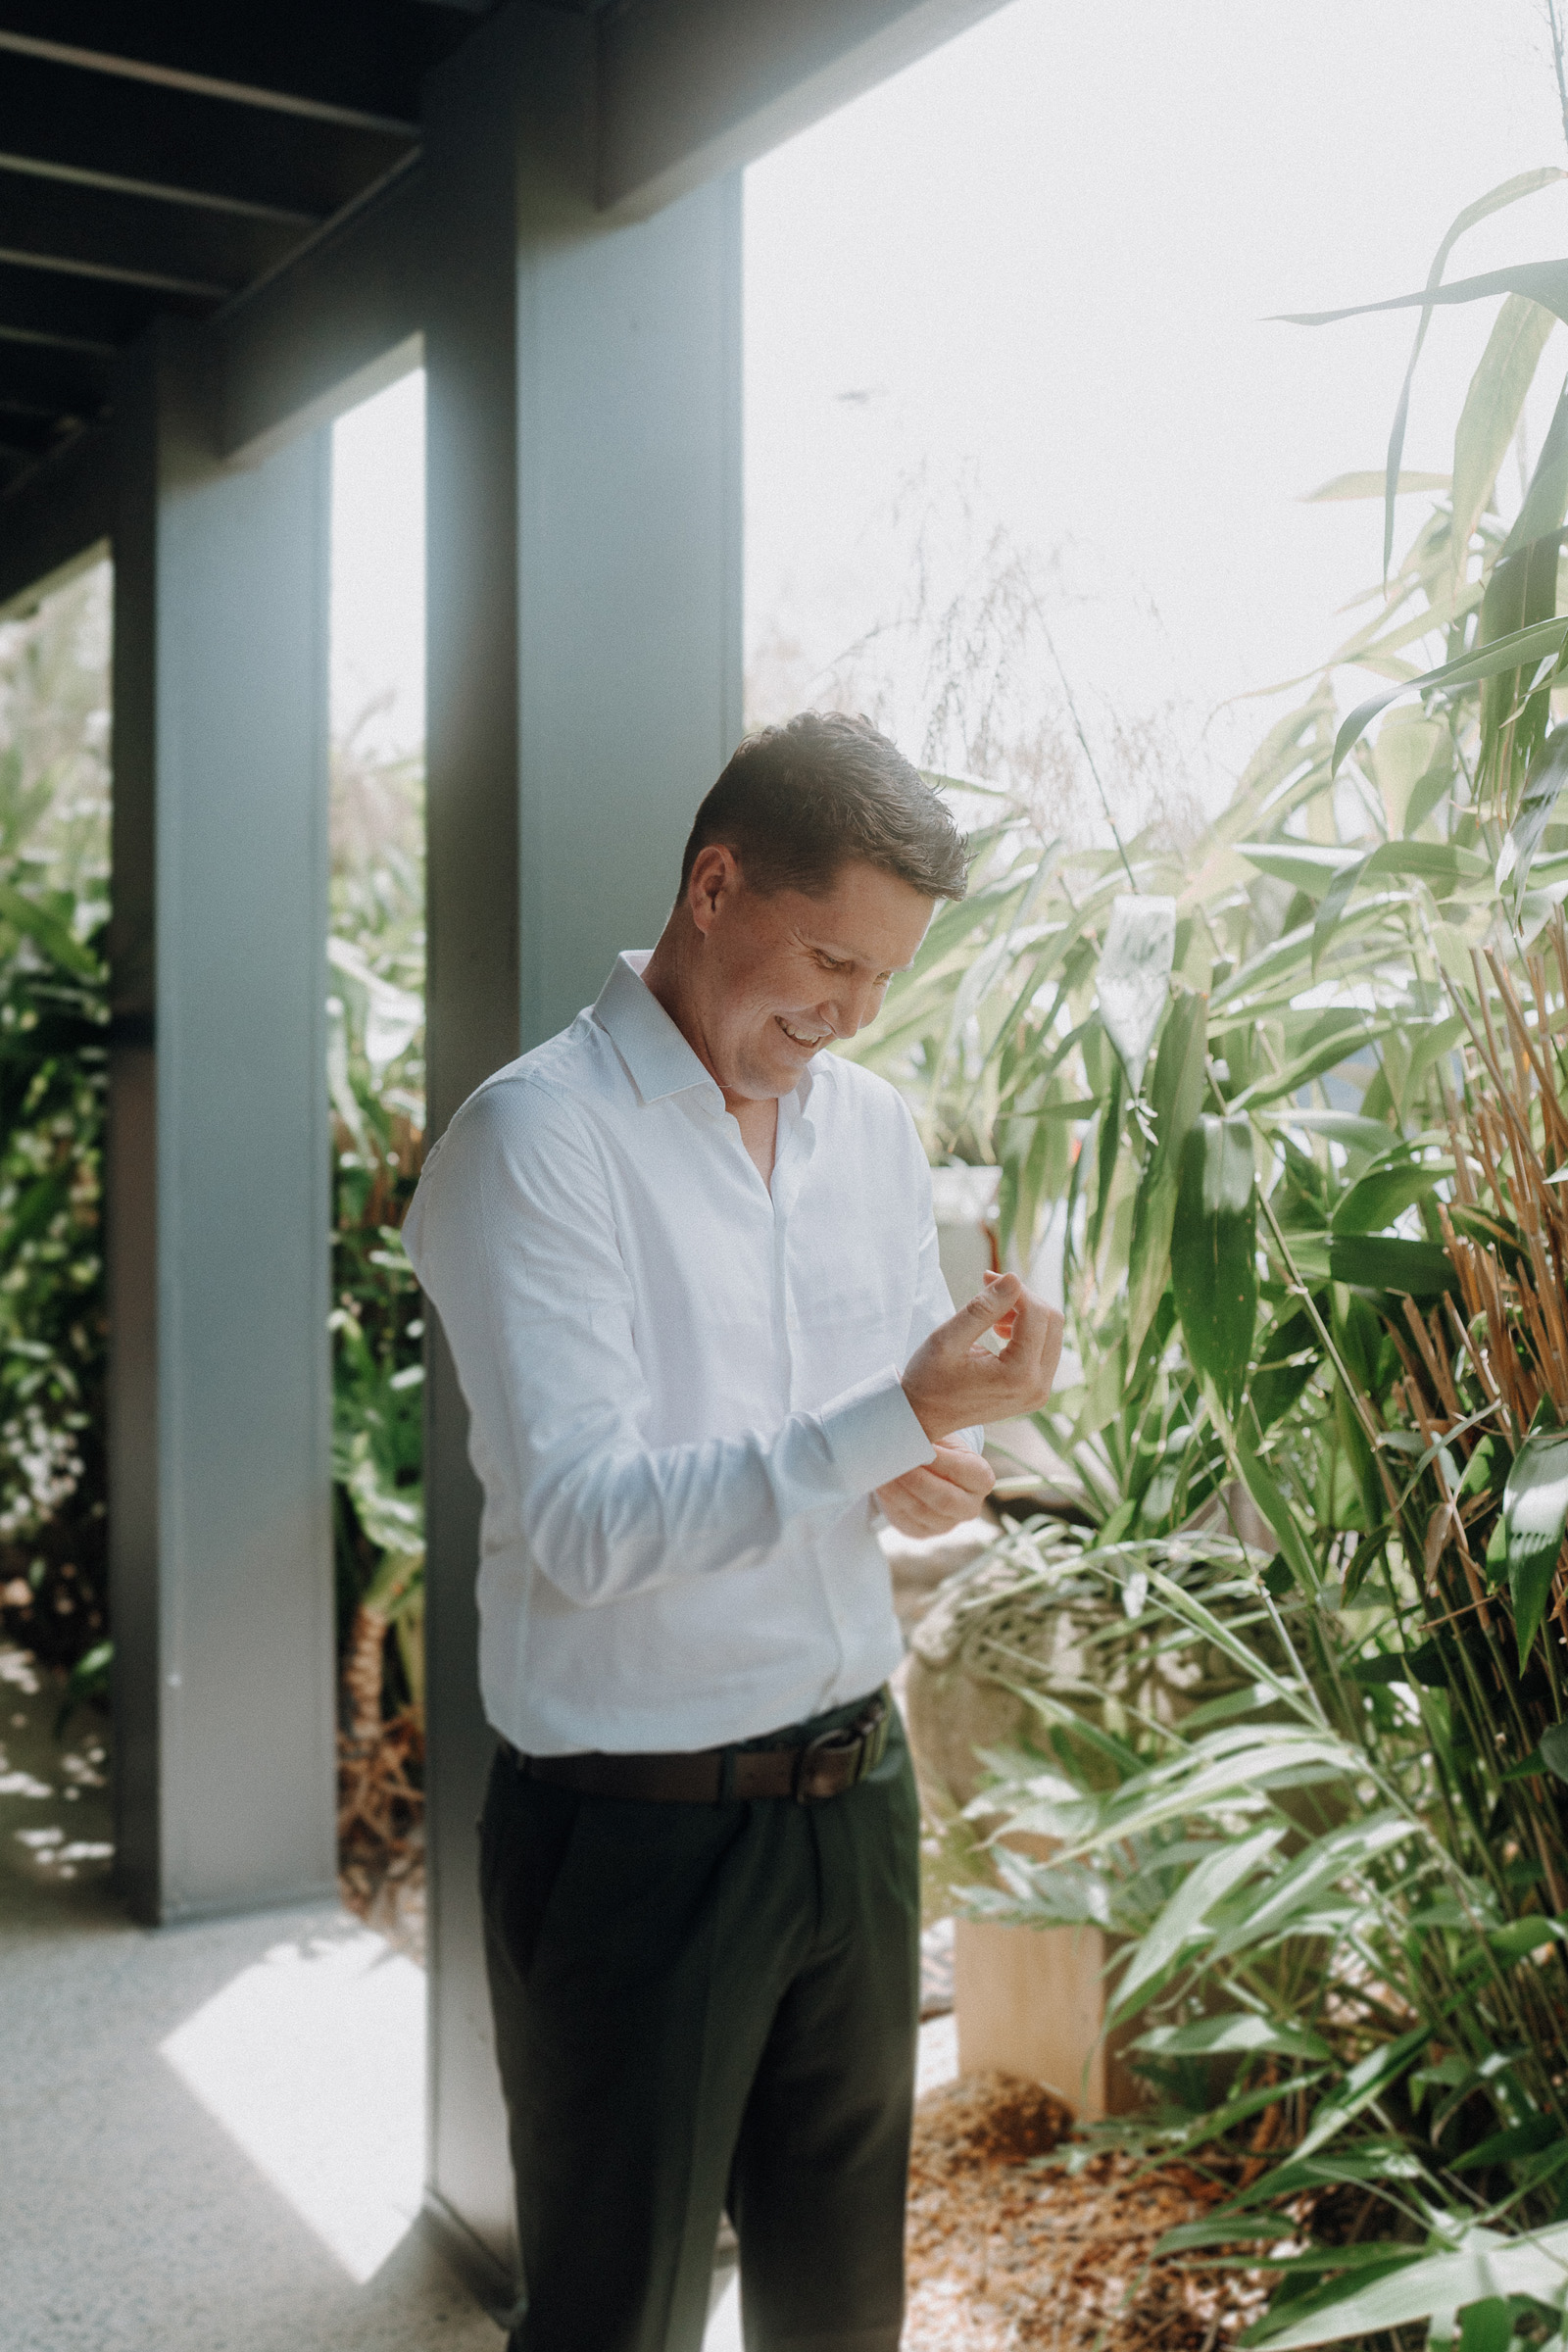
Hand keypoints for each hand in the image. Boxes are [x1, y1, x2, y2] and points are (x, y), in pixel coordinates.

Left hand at [876, 1443, 995, 1538]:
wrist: (931, 1470)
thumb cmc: (939, 1448)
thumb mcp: (942, 1437)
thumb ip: (931, 1437)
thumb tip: (909, 1436)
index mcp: (981, 1479)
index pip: (962, 1470)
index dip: (938, 1458)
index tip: (915, 1443)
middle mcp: (969, 1507)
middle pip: (944, 1499)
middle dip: (916, 1479)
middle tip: (894, 1460)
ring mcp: (946, 1524)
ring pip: (921, 1511)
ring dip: (898, 1490)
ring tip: (882, 1469)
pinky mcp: (922, 1532)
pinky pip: (904, 1519)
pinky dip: (889, 1500)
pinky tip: (881, 1484)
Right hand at [901, 1272, 1064, 1442]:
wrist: (923, 1418)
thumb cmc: (928, 1380)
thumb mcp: (948, 1339)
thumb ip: (982, 1308)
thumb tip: (1013, 1278)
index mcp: (1018, 1376)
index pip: (1036, 1314)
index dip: (1015, 1289)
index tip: (986, 1277)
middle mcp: (1036, 1387)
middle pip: (1053, 1322)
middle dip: (1024, 1299)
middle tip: (990, 1289)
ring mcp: (1039, 1393)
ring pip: (1053, 1334)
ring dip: (1027, 1314)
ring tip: (992, 1316)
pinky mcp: (1035, 1392)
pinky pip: (1046, 1350)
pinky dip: (1028, 1332)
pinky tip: (1000, 1331)